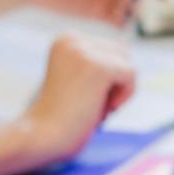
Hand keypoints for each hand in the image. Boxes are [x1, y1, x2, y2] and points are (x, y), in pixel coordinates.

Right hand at [19, 33, 136, 160]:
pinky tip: (105, 109)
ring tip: (94, 106)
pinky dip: (125, 96)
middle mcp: (73, 39)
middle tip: (90, 104)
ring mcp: (86, 51)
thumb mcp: (78, 81)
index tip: (84, 97)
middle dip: (114, 82)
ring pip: (127, 64)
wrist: (42, 136)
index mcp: (66, 39)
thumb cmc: (60, 117)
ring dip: (118, 90)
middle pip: (121, 53)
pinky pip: (131, 74)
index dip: (106, 79)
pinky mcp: (99, 68)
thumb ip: (97, 65)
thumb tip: (127, 59)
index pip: (109, 50)